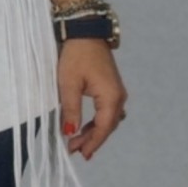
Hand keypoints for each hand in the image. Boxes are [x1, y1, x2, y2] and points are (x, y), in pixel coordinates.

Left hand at [57, 39, 127, 159]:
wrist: (85, 32)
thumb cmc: (76, 56)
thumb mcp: (68, 84)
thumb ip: (71, 110)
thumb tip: (70, 133)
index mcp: (111, 97)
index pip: (103, 127)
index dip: (92, 142)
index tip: (79, 154)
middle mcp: (118, 97)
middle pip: (108, 126)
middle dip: (92, 140)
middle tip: (75, 151)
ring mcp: (117, 92)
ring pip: (108, 120)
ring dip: (94, 132)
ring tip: (78, 143)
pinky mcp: (111, 88)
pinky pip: (107, 112)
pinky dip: (97, 122)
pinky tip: (85, 127)